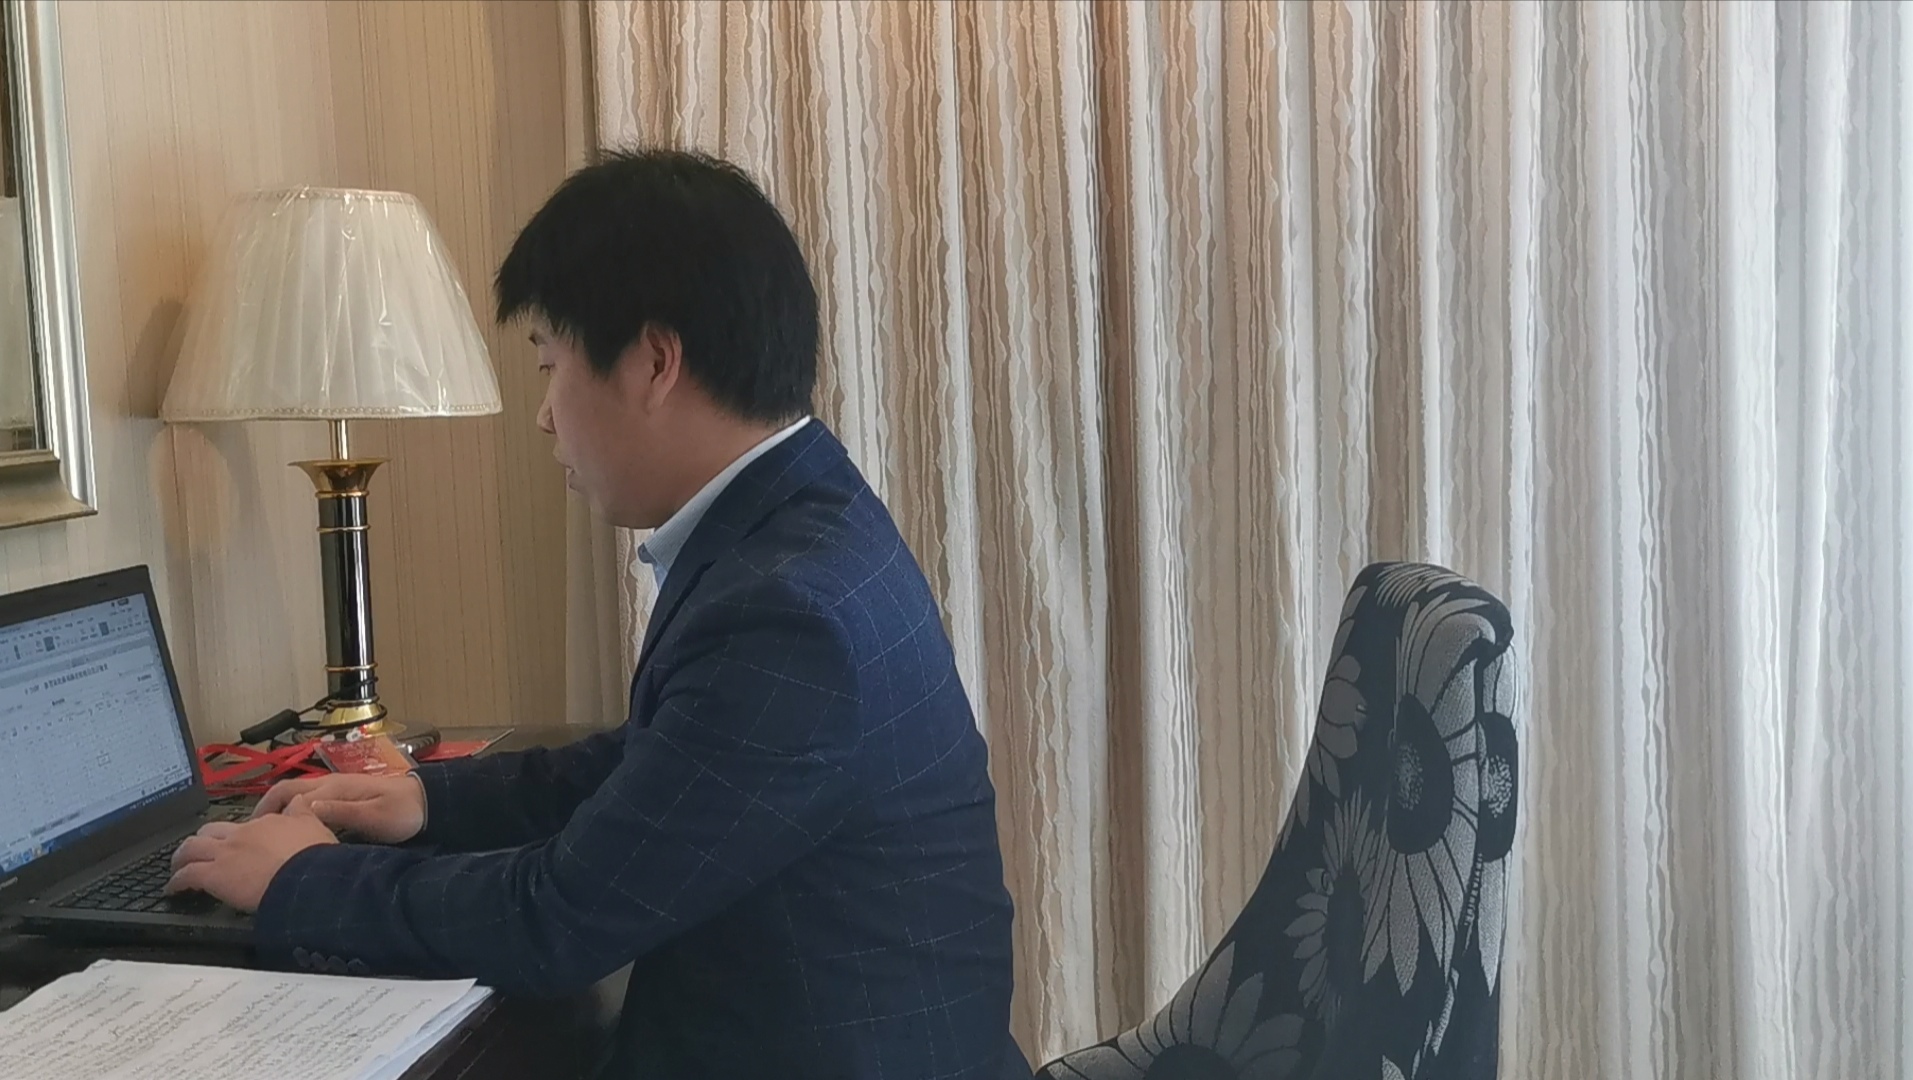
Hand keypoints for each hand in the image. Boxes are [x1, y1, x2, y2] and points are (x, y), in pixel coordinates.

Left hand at [165, 813, 337, 911]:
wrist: (304, 876)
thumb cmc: (313, 855)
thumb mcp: (314, 825)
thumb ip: (302, 812)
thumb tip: (299, 800)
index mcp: (263, 824)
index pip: (242, 824)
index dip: (234, 834)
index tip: (234, 843)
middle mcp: (240, 835)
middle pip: (209, 831)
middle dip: (200, 840)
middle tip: (197, 850)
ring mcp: (225, 854)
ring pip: (190, 848)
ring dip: (181, 858)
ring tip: (177, 867)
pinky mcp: (214, 875)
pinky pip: (186, 876)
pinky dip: (176, 882)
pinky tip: (173, 889)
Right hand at [252, 773, 426, 844]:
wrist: (428, 804)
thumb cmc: (402, 813)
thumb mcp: (373, 817)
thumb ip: (340, 812)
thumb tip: (303, 809)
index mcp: (332, 787)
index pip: (287, 792)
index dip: (266, 810)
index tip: (252, 832)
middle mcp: (330, 784)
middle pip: (287, 790)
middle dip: (266, 808)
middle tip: (251, 833)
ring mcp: (337, 789)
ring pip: (298, 795)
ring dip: (279, 810)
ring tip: (266, 835)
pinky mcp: (345, 797)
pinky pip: (310, 801)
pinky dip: (294, 812)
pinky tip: (294, 831)